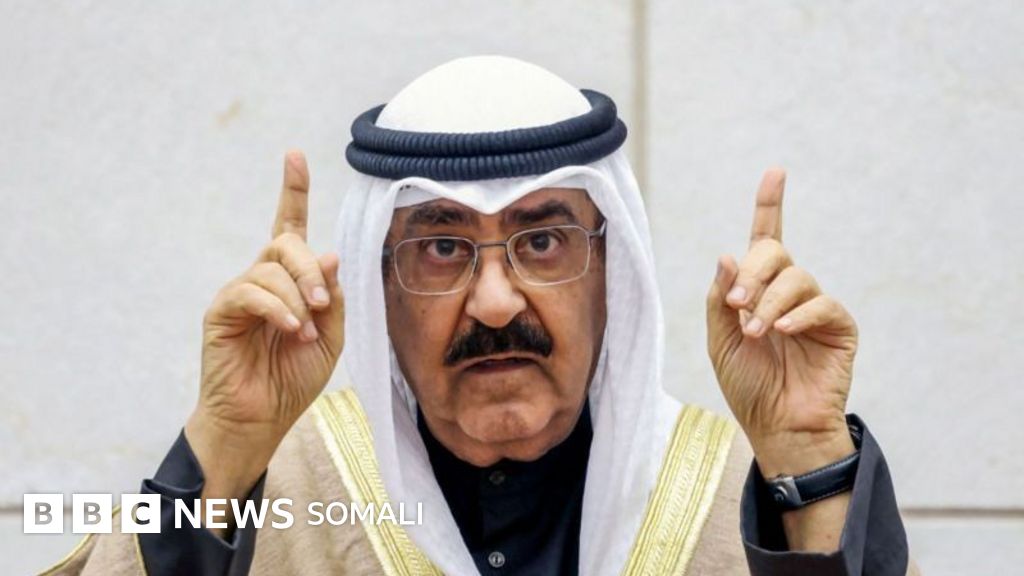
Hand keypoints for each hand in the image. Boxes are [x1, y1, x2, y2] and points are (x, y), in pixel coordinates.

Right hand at [185, 151, 344, 509]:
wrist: (262, 418)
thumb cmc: (294, 378)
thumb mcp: (331, 336)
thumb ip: (333, 297)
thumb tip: (331, 254)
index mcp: (289, 281)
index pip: (288, 226)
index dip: (292, 191)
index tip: (294, 156)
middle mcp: (262, 279)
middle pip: (285, 243)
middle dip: (310, 268)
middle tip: (323, 304)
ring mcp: (239, 293)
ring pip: (270, 268)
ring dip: (297, 296)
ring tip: (305, 332)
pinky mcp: (222, 312)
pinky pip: (250, 292)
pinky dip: (276, 308)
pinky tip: (290, 330)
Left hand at [706, 168, 856, 477]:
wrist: (777, 426)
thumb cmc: (748, 385)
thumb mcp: (719, 340)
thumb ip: (721, 298)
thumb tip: (728, 253)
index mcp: (758, 289)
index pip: (766, 237)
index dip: (771, 204)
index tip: (776, 173)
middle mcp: (788, 291)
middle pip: (774, 252)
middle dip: (752, 273)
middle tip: (736, 304)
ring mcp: (815, 306)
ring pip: (796, 278)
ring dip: (768, 302)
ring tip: (755, 332)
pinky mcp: (839, 326)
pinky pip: (821, 304)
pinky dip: (798, 315)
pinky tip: (783, 332)